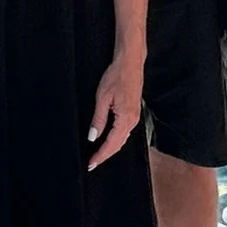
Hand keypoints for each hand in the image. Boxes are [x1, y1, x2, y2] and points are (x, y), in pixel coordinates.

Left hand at [87, 51, 144, 169]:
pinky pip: (125, 132)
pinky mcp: (134, 112)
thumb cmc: (116, 76)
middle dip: (105, 155)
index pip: (111, 143)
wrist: (130, 63)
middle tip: (92, 163)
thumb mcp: (103, 97)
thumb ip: (98, 119)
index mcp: (126, 118)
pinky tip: (109, 141)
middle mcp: (133, 121)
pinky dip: (116, 140)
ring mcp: (135, 117)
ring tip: (98, 155)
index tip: (91, 163)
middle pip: (118, 145)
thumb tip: (93, 137)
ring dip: (111, 149)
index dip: (100, 155)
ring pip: (122, 139)